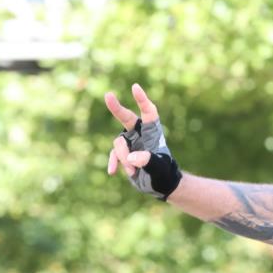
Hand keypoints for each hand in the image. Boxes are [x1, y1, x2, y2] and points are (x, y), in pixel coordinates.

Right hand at [104, 83, 182, 199]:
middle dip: (117, 108)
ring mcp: (130, 144)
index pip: (148, 112)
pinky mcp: (123, 154)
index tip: (135, 87)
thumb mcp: (159, 168)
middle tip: (108, 95)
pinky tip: (112, 172)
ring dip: (124, 158)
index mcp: (153, 132)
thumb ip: (148, 161)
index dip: (142, 100)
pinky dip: (113, 162)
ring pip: (119, 144)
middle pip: (127, 118)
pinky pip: (114, 155)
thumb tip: (131, 157)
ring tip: (133, 172)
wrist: (160, 184)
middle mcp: (140, 134)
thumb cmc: (164, 173)